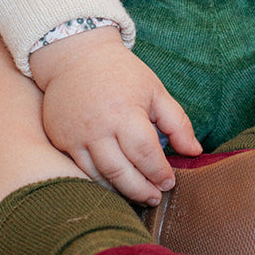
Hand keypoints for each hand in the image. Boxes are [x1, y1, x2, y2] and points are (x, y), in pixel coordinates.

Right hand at [30, 27, 200, 203]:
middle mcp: (97, 127)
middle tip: (155, 197)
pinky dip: (99, 181)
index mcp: (124, 111)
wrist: (75, 57)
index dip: (159, 172)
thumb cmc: (121, 73)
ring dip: (121, 191)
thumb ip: (177, 122)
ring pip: (99, 177)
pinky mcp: (60, 140)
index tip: (169, 182)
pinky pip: (81, 170)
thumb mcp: (155, 90)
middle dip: (142, 190)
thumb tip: (194, 152)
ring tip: (138, 196)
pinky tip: (115, 184)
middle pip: (121, 172)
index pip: (145, 153)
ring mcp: (75, 136)